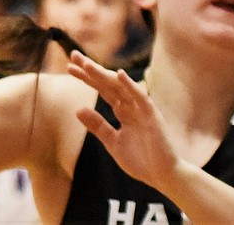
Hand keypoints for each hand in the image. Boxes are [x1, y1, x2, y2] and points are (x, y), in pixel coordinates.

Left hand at [67, 52, 180, 192]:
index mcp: (122, 111)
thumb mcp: (113, 143)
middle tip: (74, 55)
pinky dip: (131, 86)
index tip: (69, 67)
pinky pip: (141, 98)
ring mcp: (141, 109)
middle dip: (91, 69)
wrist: (164, 178)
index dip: (86, 78)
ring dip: (104, 75)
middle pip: (108, 83)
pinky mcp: (153, 116)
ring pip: (120, 87)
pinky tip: (120, 74)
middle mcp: (131, 106)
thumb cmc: (142, 161)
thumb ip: (98, 126)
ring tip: (86, 64)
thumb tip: (78, 110)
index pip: (102, 89)